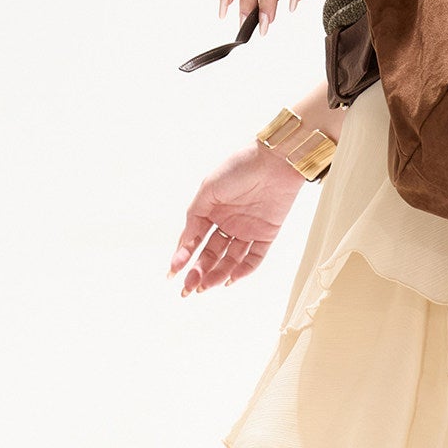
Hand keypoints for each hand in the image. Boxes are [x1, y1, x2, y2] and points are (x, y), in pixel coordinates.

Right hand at [167, 139, 305, 295]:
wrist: (275, 159)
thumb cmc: (239, 167)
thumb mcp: (208, 189)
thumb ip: (195, 217)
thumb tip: (184, 243)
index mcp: (210, 211)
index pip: (193, 240)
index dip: (182, 257)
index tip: (172, 273)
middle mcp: (227, 223)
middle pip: (210, 254)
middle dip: (198, 272)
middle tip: (188, 288)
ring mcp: (247, 230)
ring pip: (229, 260)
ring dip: (217, 274)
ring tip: (205, 286)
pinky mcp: (267, 234)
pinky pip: (254, 258)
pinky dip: (243, 270)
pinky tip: (230, 280)